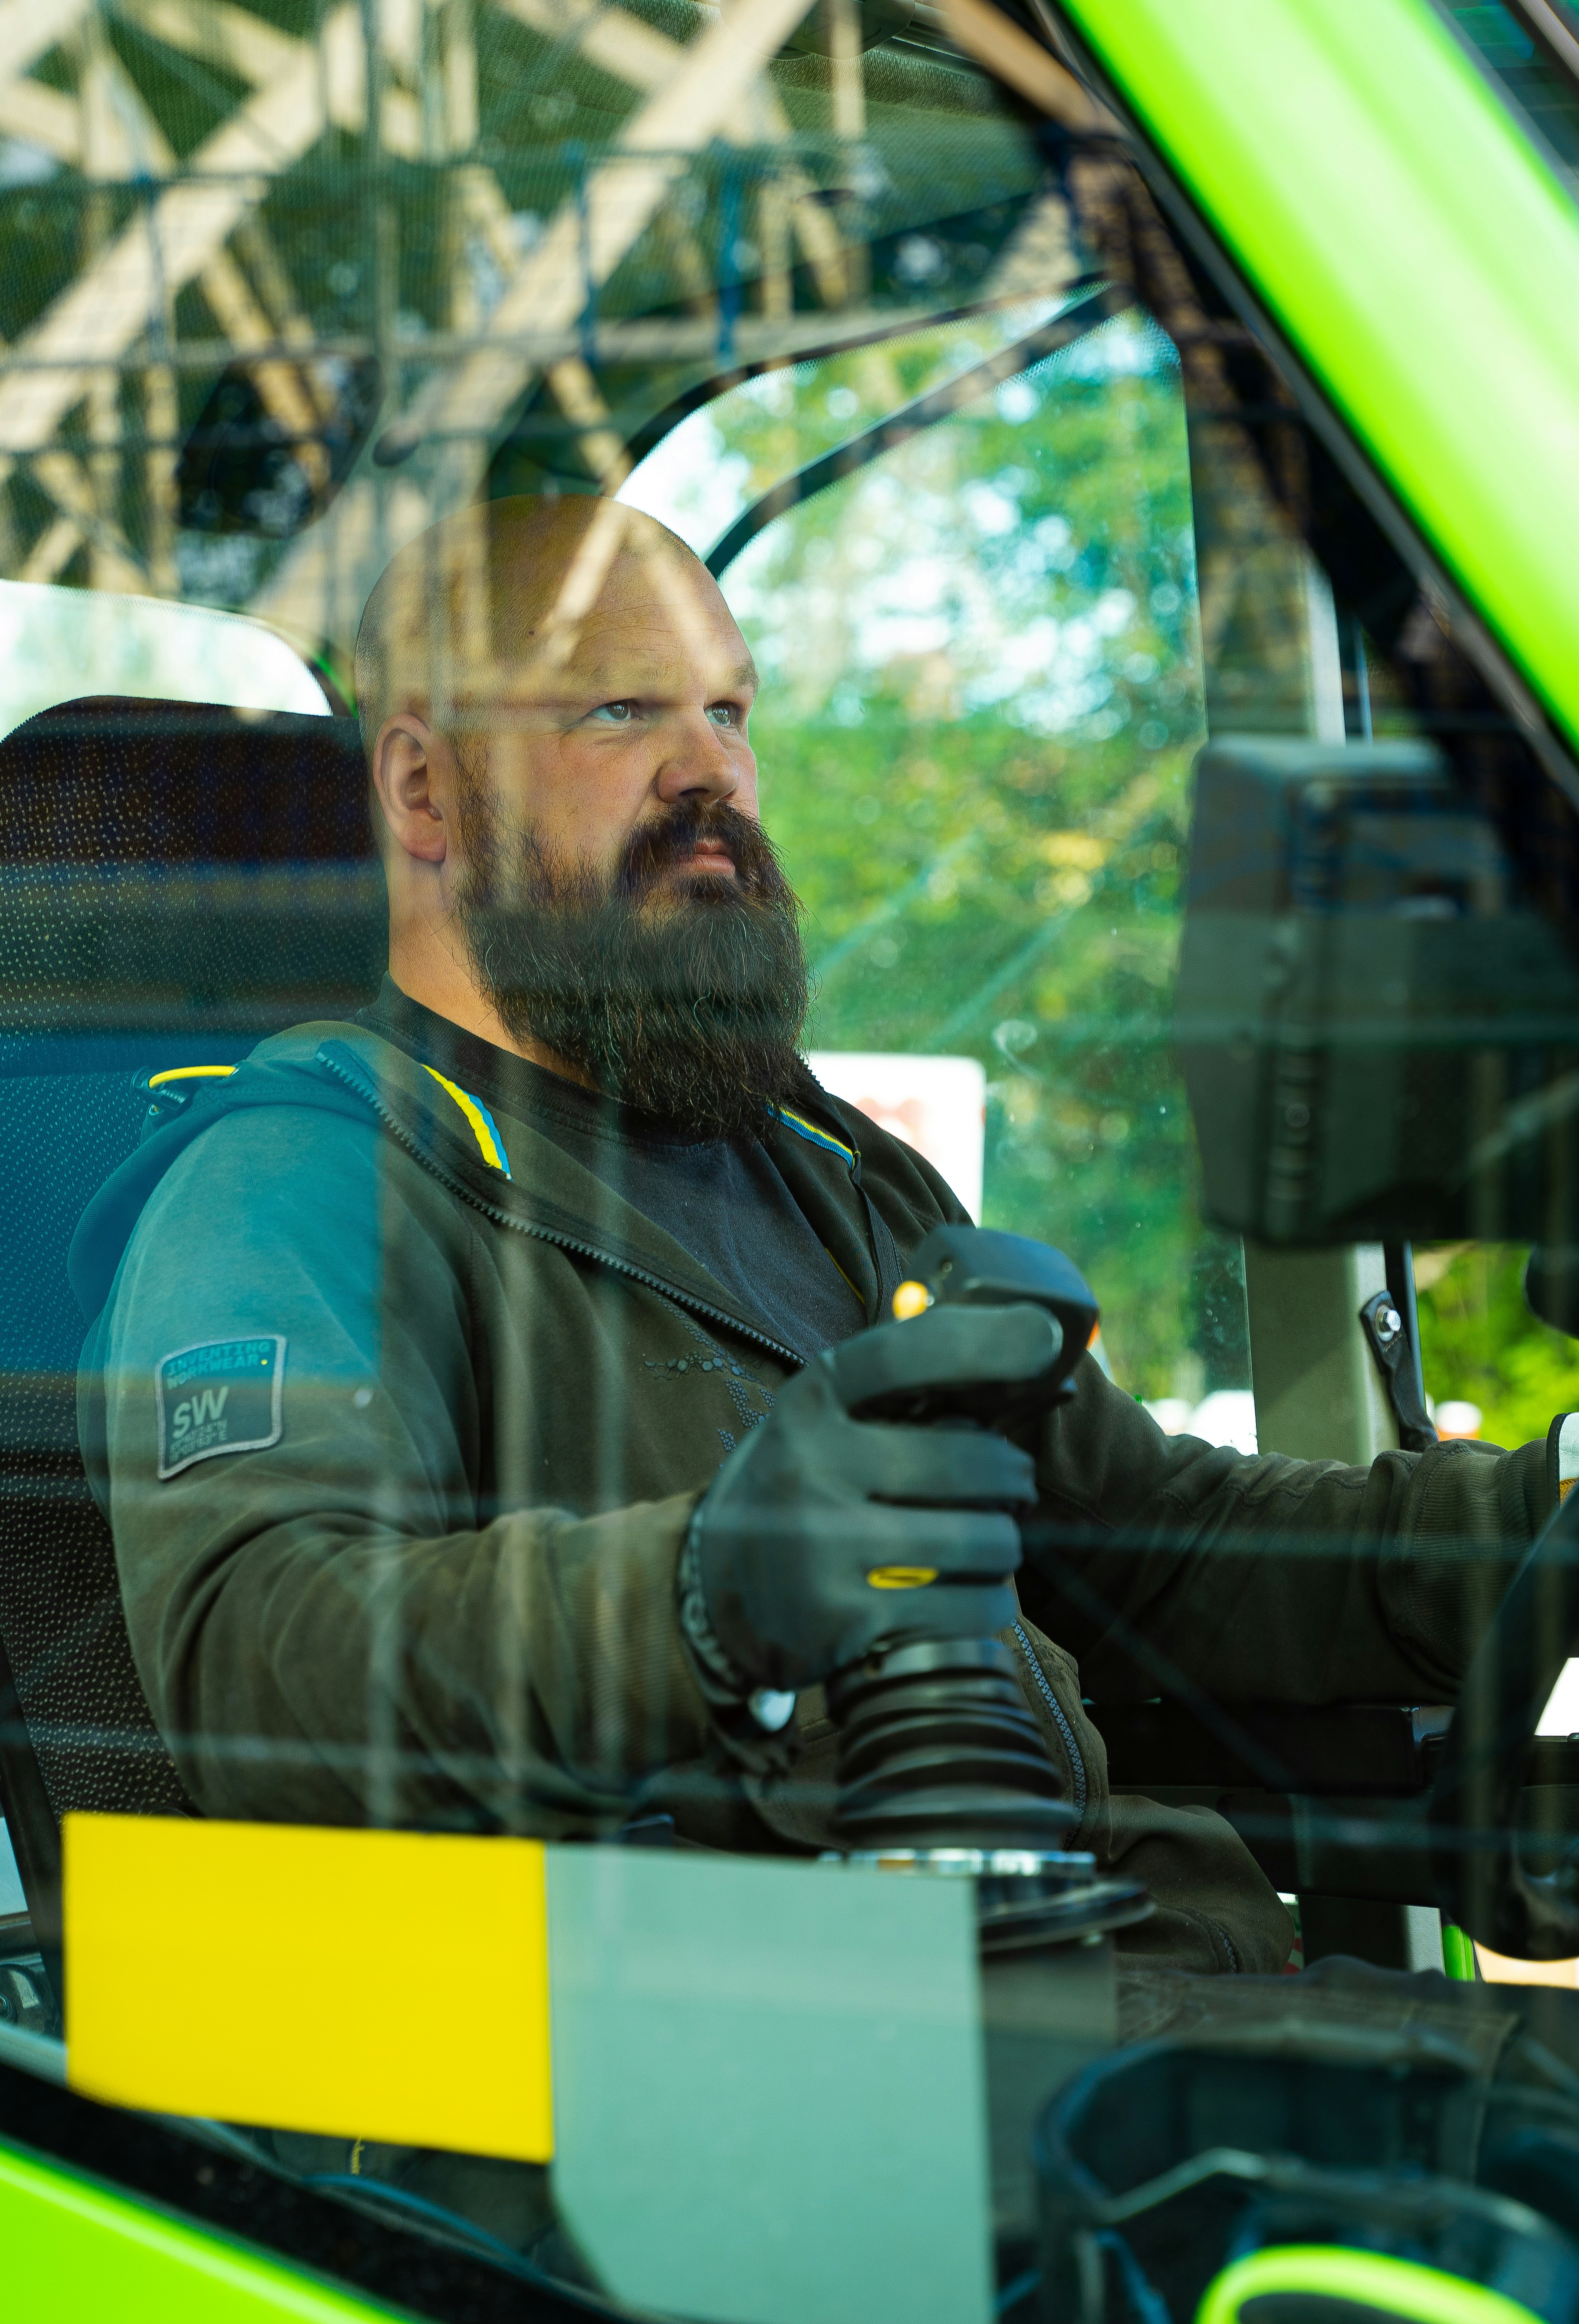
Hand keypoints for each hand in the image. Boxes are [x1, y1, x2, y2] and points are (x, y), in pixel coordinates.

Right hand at [690, 1304, 1054, 1694]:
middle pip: (972, 1460)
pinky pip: (968, 1606)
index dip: (986, 1340)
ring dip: (1004, 1543)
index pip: (906, 1354)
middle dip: (1012, 1476)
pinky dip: (991, 1601)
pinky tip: (977, 1594)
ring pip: (982, 1539)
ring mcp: (824, 1546)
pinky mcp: (844, 1618)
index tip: (1047, 1336)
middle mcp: (811, 1465)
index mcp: (810, 1403)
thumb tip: (1013, 1345)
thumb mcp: (822, 1422)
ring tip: (988, 1542)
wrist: (713, 1588)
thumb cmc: (798, 1486)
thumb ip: (893, 1393)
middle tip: (1011, 1485)